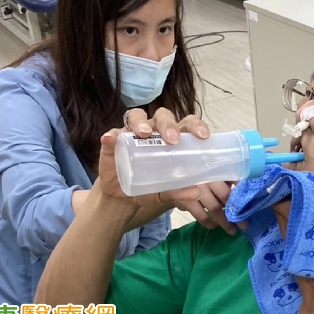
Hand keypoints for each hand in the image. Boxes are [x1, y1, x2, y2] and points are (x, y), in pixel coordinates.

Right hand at [95, 107, 210, 207]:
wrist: (123, 198)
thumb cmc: (150, 188)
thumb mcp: (165, 194)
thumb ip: (179, 193)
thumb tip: (196, 192)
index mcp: (172, 138)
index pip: (186, 124)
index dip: (195, 125)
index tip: (203, 136)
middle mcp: (153, 130)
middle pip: (163, 116)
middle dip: (168, 124)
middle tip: (172, 139)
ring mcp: (132, 133)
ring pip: (137, 116)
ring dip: (140, 122)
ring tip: (143, 133)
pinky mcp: (113, 141)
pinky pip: (111, 134)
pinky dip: (111, 135)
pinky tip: (110, 139)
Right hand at [175, 181, 245, 234]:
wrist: (170, 185)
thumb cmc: (197, 181)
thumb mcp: (210, 176)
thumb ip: (225, 182)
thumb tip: (244, 196)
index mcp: (215, 169)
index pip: (234, 177)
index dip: (243, 190)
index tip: (252, 203)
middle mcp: (207, 176)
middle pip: (226, 195)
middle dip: (236, 212)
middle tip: (244, 224)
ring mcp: (196, 188)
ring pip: (215, 208)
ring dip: (225, 222)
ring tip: (232, 230)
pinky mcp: (186, 200)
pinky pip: (202, 215)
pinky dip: (209, 222)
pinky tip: (214, 226)